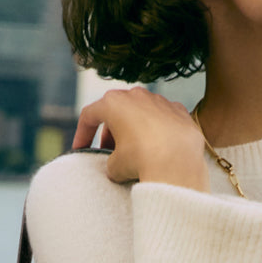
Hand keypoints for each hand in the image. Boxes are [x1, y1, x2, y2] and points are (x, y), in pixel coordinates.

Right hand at [71, 87, 208, 192]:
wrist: (178, 162)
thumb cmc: (142, 159)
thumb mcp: (116, 166)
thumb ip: (111, 161)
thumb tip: (118, 166)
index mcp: (113, 103)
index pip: (89, 115)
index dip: (82, 134)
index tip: (81, 150)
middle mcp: (137, 95)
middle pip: (116, 111)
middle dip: (110, 131)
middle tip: (109, 152)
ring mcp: (160, 101)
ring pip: (141, 112)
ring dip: (134, 129)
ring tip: (134, 151)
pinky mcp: (180, 111)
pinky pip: (163, 120)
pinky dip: (157, 131)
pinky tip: (159, 148)